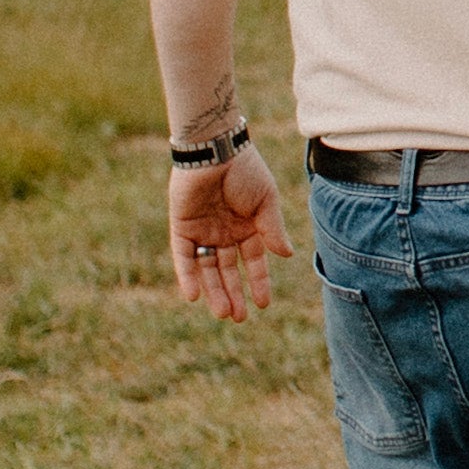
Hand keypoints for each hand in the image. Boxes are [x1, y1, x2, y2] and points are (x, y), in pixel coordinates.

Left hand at [168, 147, 292, 318]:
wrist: (216, 150)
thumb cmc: (246, 171)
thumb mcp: (266, 203)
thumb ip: (272, 230)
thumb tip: (287, 256)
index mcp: (249, 227)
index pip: (254, 262)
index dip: (259, 282)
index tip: (263, 304)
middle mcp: (225, 233)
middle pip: (228, 271)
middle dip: (234, 293)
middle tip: (238, 318)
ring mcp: (203, 232)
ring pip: (207, 269)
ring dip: (213, 291)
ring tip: (223, 313)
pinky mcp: (182, 228)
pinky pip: (183, 257)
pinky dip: (187, 276)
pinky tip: (193, 296)